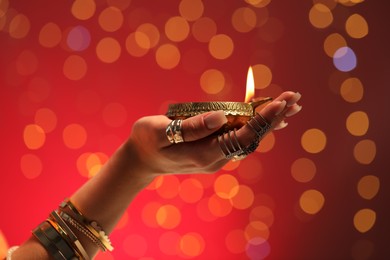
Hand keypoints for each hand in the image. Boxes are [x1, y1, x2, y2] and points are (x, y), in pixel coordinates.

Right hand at [126, 91, 301, 175]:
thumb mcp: (160, 132)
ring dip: (269, 121)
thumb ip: (191, 128)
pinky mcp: (213, 150)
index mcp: (205, 154)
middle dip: (274, 118)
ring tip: (290, 105)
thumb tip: (221, 117)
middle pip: (252, 137)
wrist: (141, 161)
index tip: (280, 103)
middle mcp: (216, 158)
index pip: (242, 136)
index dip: (262, 119)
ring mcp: (216, 155)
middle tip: (295, 99)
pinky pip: (239, 137)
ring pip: (249, 137)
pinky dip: (255, 125)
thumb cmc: (146, 142)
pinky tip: (267, 117)